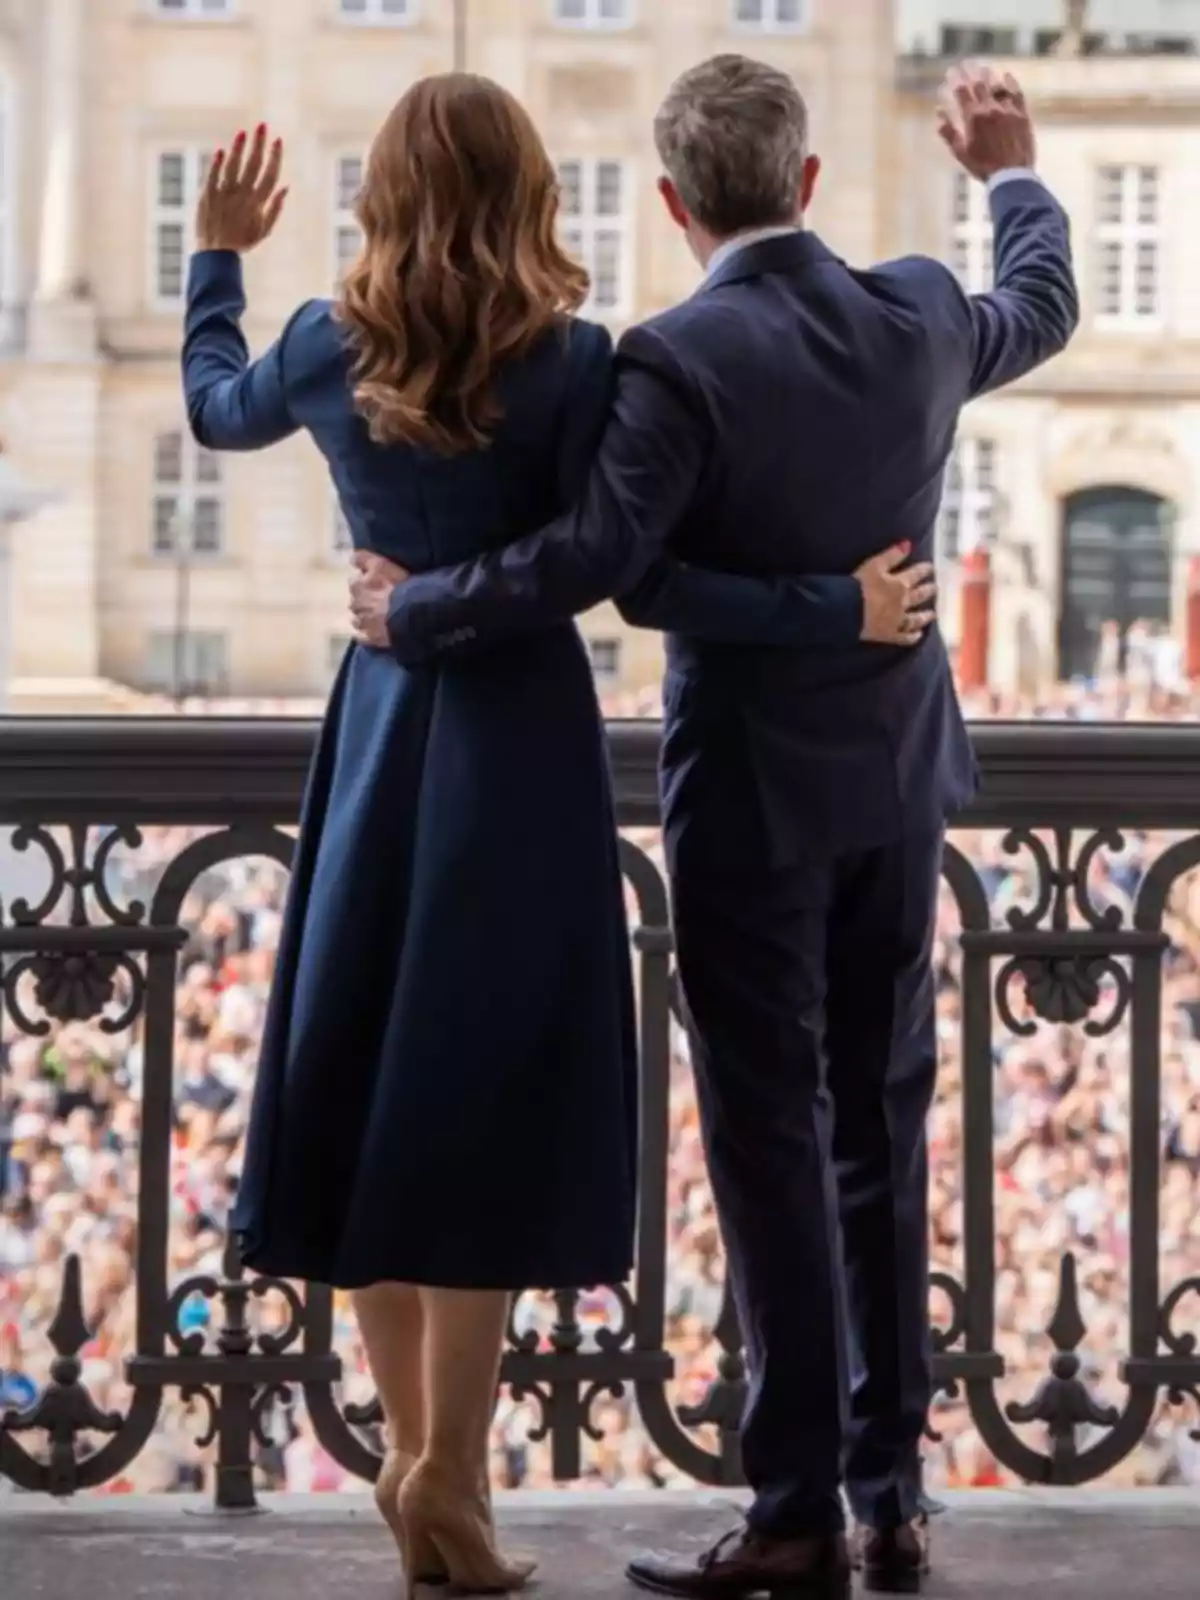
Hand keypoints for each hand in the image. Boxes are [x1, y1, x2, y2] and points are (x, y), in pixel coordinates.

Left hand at [196, 123, 287, 252]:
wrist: (216, 254)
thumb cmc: (241, 241)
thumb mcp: (263, 230)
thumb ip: (275, 209)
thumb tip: (285, 188)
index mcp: (257, 204)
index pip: (270, 175)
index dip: (275, 157)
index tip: (278, 140)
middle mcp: (242, 197)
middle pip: (253, 166)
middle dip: (259, 144)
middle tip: (262, 125)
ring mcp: (224, 195)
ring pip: (233, 167)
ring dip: (238, 148)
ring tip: (243, 132)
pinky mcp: (207, 195)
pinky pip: (212, 176)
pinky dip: (216, 164)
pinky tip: (221, 150)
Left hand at [349, 550, 409, 648]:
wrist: (410, 613)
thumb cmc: (398, 586)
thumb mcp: (382, 564)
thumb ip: (364, 559)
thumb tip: (350, 558)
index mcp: (357, 585)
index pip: (355, 580)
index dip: (365, 580)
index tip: (374, 582)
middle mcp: (355, 603)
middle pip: (356, 600)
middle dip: (364, 600)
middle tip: (379, 600)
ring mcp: (361, 622)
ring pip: (358, 618)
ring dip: (365, 617)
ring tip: (379, 617)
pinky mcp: (369, 638)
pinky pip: (363, 637)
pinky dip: (367, 634)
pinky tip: (374, 632)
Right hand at [854, 544, 936, 645]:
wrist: (848, 612)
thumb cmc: (859, 586)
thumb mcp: (874, 565)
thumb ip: (892, 555)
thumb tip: (909, 543)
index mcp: (900, 584)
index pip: (916, 574)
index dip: (924, 570)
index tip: (930, 568)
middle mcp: (903, 602)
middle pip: (919, 596)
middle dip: (928, 591)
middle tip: (934, 588)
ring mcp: (898, 621)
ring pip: (916, 618)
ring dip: (925, 616)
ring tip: (932, 614)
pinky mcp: (890, 636)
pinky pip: (905, 637)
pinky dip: (913, 636)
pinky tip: (918, 635)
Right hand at [937, 62, 1034, 182]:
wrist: (1011, 174)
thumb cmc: (983, 167)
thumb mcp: (961, 152)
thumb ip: (949, 132)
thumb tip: (938, 113)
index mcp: (973, 118)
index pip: (962, 92)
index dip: (956, 79)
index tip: (951, 70)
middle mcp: (990, 108)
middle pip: (979, 84)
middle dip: (970, 72)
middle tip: (966, 63)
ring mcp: (1007, 109)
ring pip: (997, 86)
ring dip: (988, 75)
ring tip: (983, 67)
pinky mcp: (1022, 114)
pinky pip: (1016, 93)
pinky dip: (1010, 83)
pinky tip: (1006, 76)